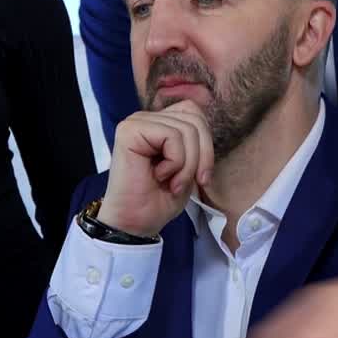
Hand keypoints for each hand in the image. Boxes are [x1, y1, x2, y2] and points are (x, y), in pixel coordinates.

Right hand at [98, 100, 213, 237]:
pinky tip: (160, 176)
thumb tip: (207, 120)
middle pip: (195, 119)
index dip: (206, 144)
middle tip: (188, 182)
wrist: (136, 223)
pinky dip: (175, 162)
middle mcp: (146, 118)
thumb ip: (196, 140)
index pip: (195, 113)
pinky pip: (171, 136)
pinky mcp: (130, 131)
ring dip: (187, 165)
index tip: (202, 176)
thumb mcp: (189, 166)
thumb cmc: (160, 198)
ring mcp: (136, 122)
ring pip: (186, 129)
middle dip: (201, 156)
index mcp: (159, 122)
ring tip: (172, 183)